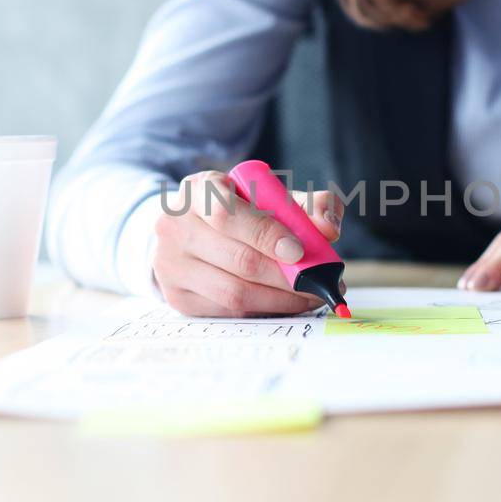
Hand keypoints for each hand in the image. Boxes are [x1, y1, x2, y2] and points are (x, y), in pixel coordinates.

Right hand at [152, 170, 342, 316]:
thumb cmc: (239, 211)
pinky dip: (264, 310)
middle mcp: (175, 226)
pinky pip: (228, 311)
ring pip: (234, 292)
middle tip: (320, 282)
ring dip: (281, 299)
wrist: (191, 229)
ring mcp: (172, 264)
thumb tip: (329, 228)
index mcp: (198, 190)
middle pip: (238, 259)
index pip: (226, 213)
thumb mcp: (270, 196)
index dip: (264, 233)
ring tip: (311, 296)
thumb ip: (307, 205)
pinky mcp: (177, 296)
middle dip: (287, 276)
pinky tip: (286, 303)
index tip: (298, 251)